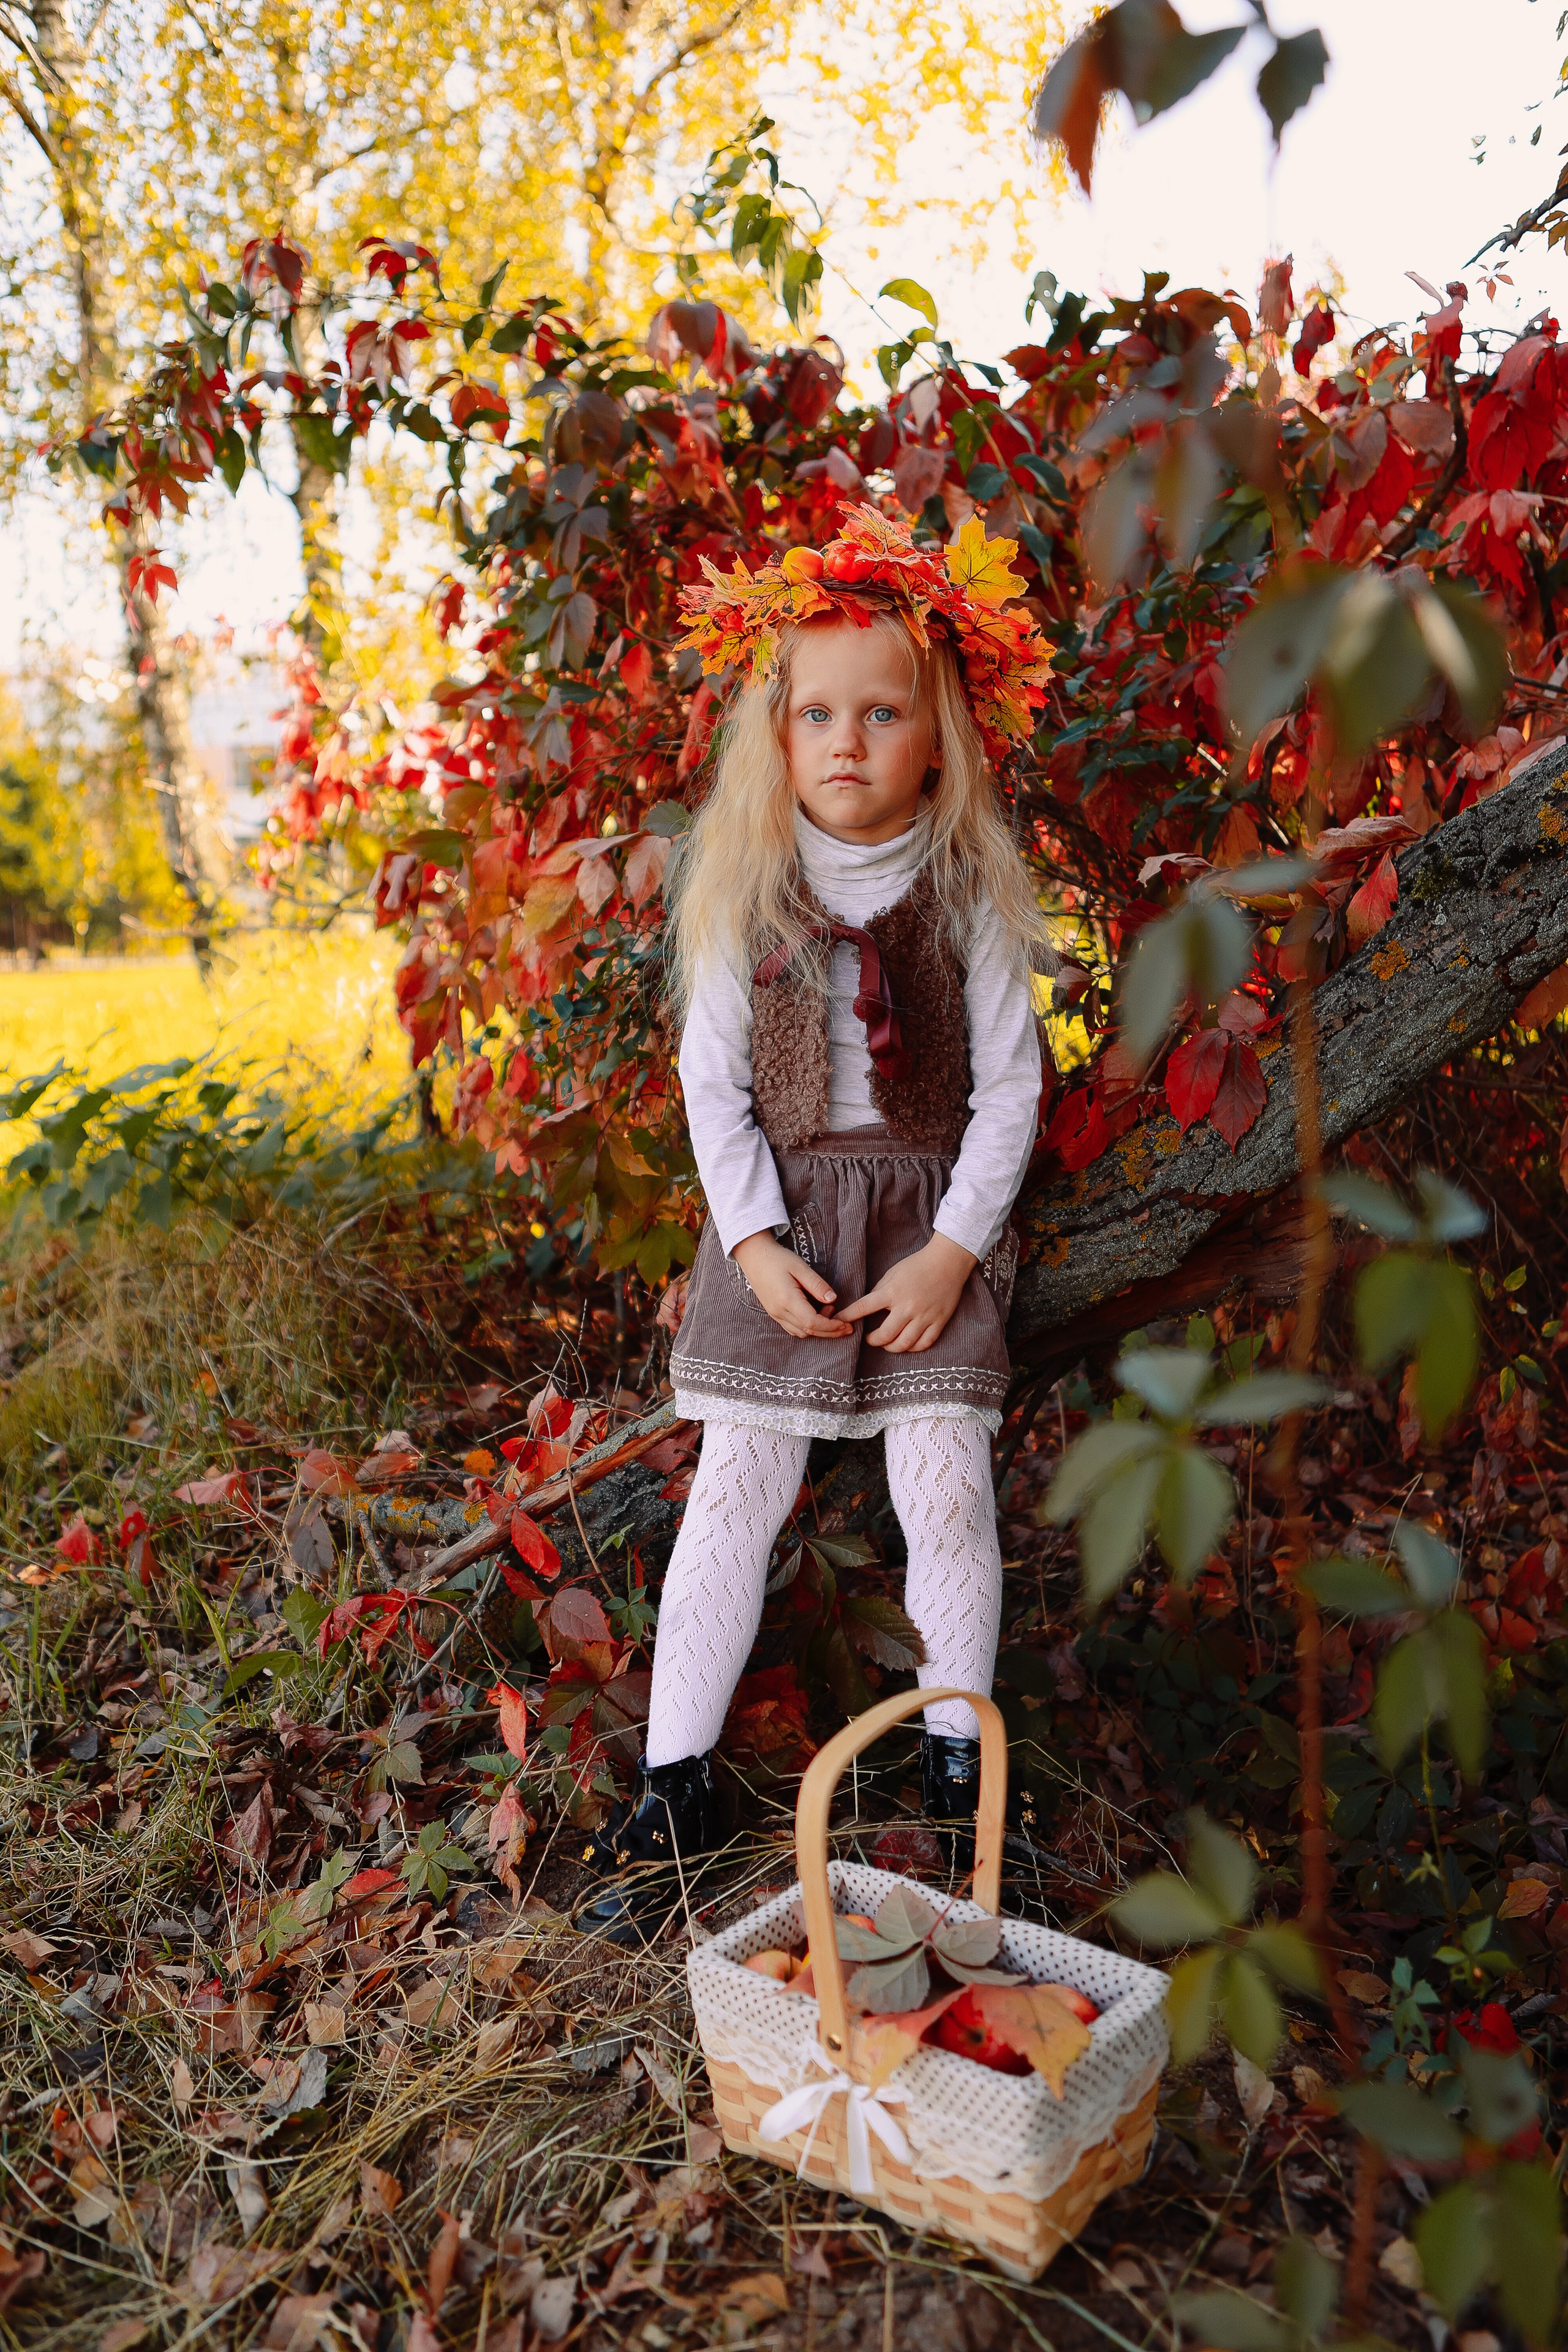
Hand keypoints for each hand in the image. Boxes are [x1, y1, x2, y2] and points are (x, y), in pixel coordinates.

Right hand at [732, 1231, 854, 1338]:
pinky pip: (793, 1328)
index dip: (832, 1326)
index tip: (846, 1324)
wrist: (754, 1257)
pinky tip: (817, 1315)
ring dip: (819, 1329)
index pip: (813, 1322)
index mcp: (787, 1300)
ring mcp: (775, 1314)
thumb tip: (833, 1300)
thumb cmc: (777, 1259)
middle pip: (808, 1331)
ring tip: (830, 1312)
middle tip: (846, 1325)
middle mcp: (779, 1311)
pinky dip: (808, 1327)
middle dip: (830, 1331)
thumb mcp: (800, 1267)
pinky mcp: (774, 1313)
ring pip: (801, 1332)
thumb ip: (817, 1285)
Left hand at [840, 1235, 975, 1353]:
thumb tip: (867, 1307)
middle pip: (885, 1335)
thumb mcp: (892, 1273)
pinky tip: (907, 1344)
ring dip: (891, 1347)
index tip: (838, 1322)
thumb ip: (879, 1291)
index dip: (848, 1317)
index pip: (863, 1307)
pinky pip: (924, 1343)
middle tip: (869, 1338)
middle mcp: (907, 1307)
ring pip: (904, 1344)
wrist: (948, 1262)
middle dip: (872, 1340)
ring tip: (887, 1343)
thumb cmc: (917, 1265)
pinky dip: (912, 1348)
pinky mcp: (939, 1322)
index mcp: (892, 1292)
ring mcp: (924, 1316)